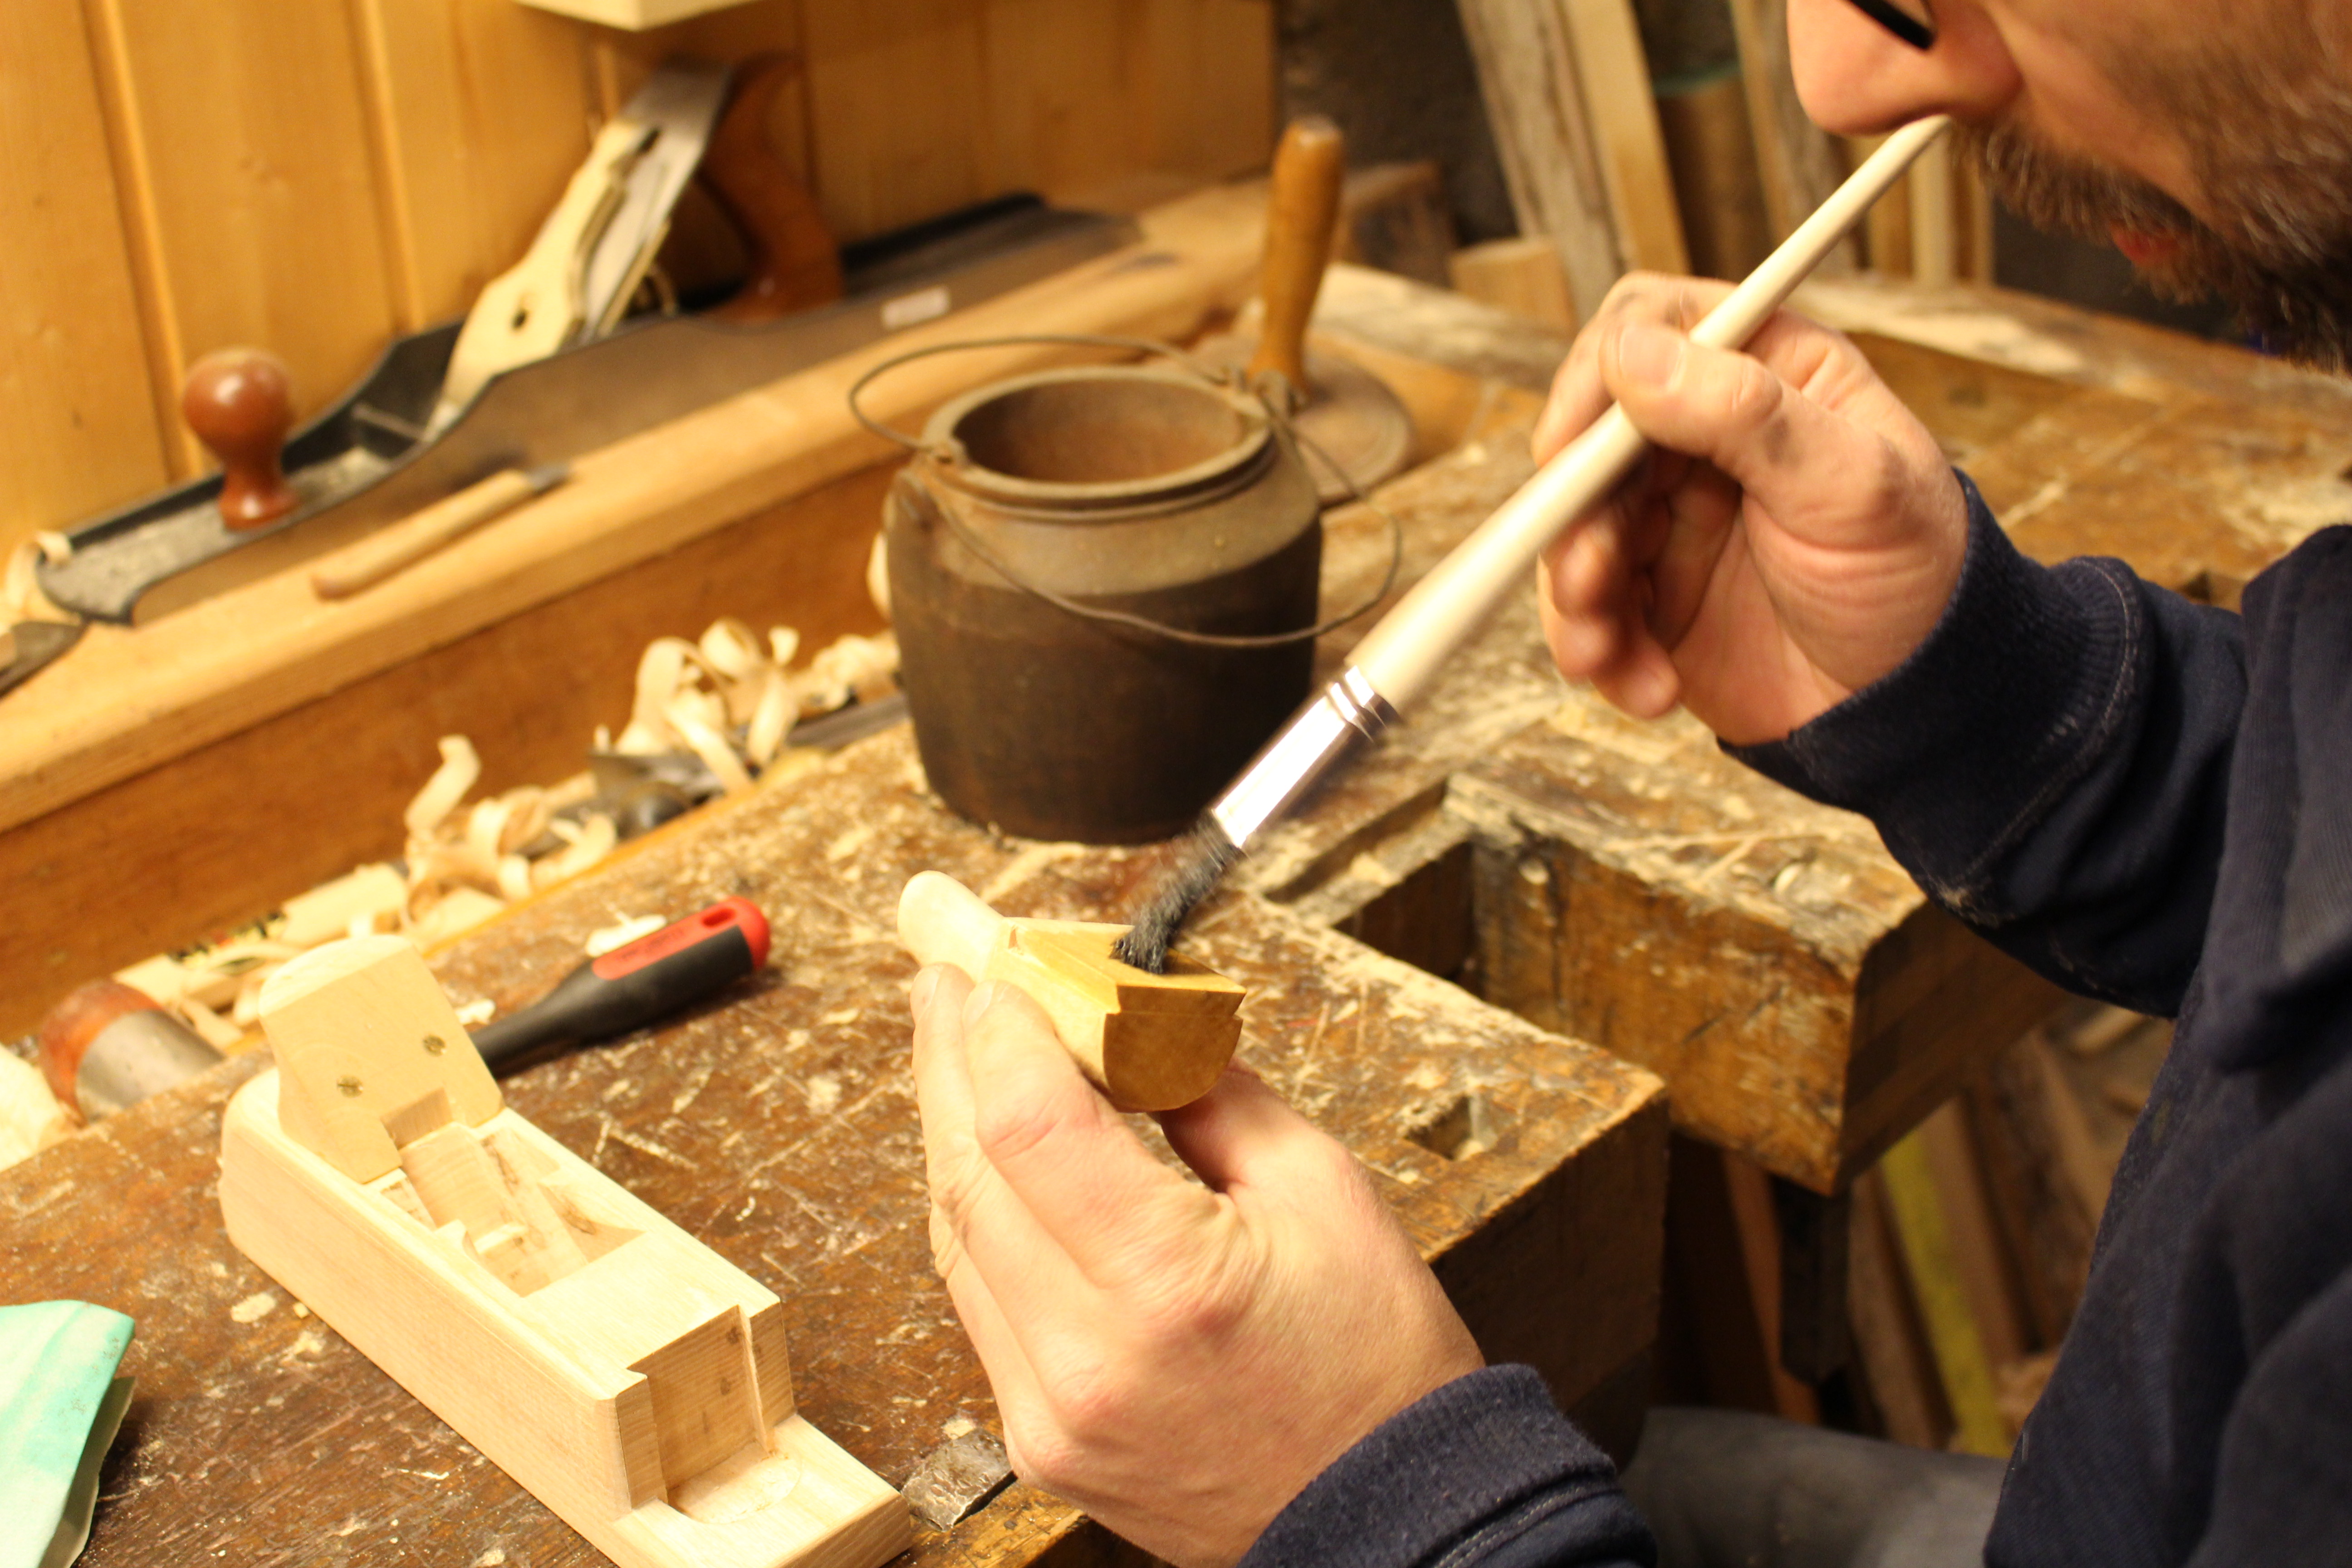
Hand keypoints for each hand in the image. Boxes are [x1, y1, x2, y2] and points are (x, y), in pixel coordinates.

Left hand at [910, 964, 1482, 1567]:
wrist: (1388, 1514)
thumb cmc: (1374, 1356)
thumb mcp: (1320, 1189)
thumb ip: (1207, 1096)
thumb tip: (1125, 1023)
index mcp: (1170, 1285)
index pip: (1030, 1126)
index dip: (998, 1033)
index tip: (994, 970)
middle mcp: (1087, 1357)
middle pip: (970, 1175)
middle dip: (949, 1061)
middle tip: (944, 980)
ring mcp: (1050, 1411)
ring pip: (956, 1238)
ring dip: (951, 1132)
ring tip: (955, 1049)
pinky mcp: (1039, 1441)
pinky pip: (979, 1302)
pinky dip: (978, 1216)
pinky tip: (987, 1157)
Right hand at [1533, 272, 1968, 744]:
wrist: (1919, 705)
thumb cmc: (1914, 575)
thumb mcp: (1851, 484)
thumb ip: (1746, 412)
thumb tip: (1633, 354)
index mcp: (1762, 375)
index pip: (1648, 331)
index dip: (1596, 378)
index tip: (1570, 447)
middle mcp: (1702, 438)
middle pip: (1588, 440)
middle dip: (1573, 514)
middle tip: (1589, 576)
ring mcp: (1669, 519)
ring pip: (1572, 530)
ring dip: (1574, 596)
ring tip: (1603, 651)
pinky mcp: (1651, 597)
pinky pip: (1587, 611)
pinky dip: (1601, 651)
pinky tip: (1651, 687)